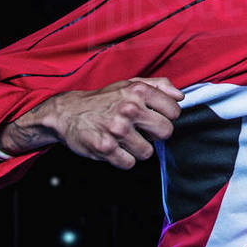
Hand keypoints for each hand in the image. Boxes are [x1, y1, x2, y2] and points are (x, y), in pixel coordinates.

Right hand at [0, 78, 184, 169]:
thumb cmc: (103, 99)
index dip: (167, 117)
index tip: (156, 117)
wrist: (67, 113)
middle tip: (143, 131)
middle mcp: (129, 109)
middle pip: (166, 132)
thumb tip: (180, 96)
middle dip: (156, 135)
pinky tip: (115, 148)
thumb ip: (159, 85)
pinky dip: (124, 159)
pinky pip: (129, 163)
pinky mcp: (105, 148)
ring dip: (138, 149)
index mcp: (138, 91)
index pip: (175, 111)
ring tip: (126, 139)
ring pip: (148, 152)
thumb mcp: (130, 83)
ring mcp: (117, 129)